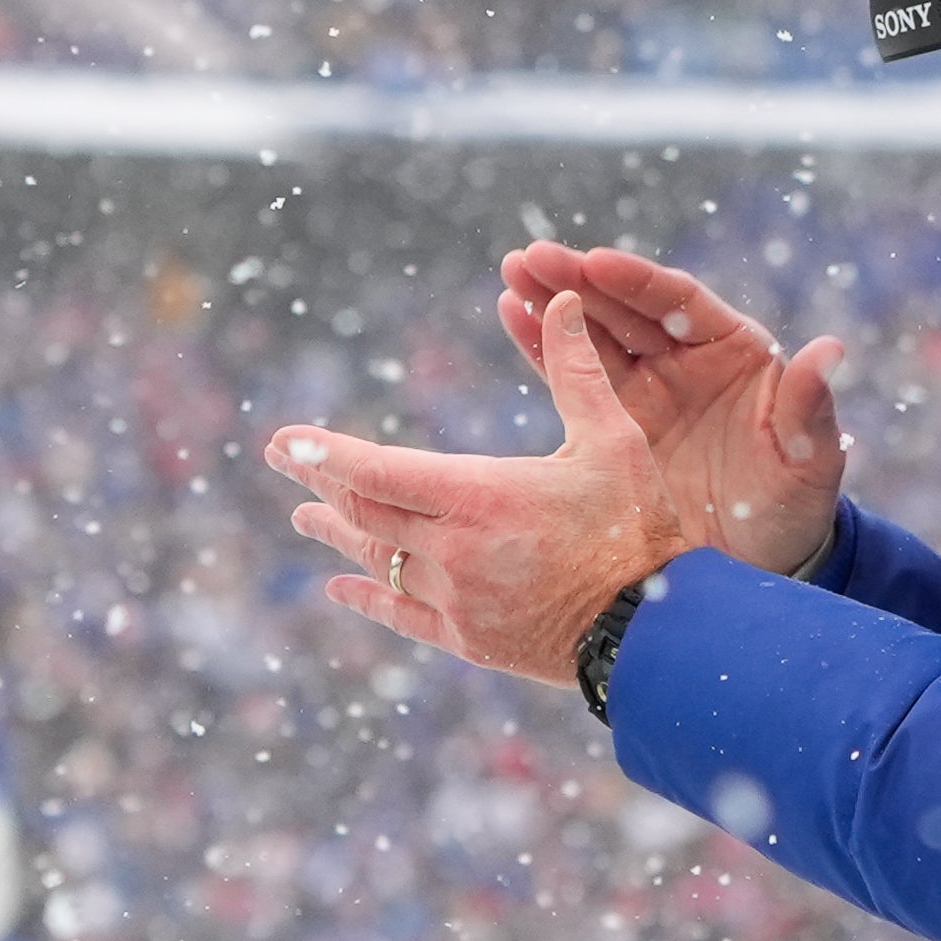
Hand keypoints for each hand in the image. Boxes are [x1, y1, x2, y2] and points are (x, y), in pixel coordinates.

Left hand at [271, 291, 699, 686]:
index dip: (325, 453)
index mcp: (478, 496)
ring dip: (338, 535)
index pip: (377, 470)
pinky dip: (366, 598)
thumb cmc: (638, 526)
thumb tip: (558, 299)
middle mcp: (453, 550)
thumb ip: (576, 370)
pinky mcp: (469, 640)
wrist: (655, 629)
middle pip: (366, 512)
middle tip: (287, 462)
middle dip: (322, 483)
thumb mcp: (613, 439)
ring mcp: (457, 600)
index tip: (285, 440)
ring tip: (306, 517)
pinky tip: (340, 588)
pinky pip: (401, 615)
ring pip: (378, 561)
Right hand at [498, 244, 846, 574]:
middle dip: (579, 279)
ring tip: (511, 274)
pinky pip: (574, 376)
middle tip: (531, 256)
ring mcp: (648, 389)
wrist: (758, 564)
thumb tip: (830, 348)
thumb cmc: (796, 507)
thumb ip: (810, 408)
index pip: (680, 302)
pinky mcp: (616, 423)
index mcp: (736, 351)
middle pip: (627, 308)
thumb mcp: (809, 462)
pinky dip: (543, 346)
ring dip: (552, 302)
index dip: (637, 281)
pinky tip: (511, 313)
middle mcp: (687, 360)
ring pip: (593, 334)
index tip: (595, 262)